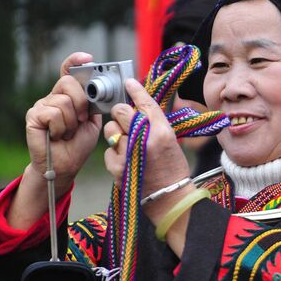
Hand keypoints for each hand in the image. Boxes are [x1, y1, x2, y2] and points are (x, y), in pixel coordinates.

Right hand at [25, 52, 101, 192]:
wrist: (66, 165)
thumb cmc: (79, 143)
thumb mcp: (93, 119)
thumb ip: (94, 102)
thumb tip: (100, 86)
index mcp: (68, 95)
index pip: (68, 71)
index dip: (75, 61)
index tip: (88, 58)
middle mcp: (53, 96)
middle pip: (68, 83)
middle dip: (81, 102)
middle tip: (81, 120)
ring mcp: (41, 105)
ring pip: (63, 101)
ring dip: (71, 121)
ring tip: (67, 132)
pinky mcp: (33, 116)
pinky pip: (53, 113)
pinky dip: (60, 127)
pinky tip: (56, 136)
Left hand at [104, 78, 194, 222]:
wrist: (169, 197)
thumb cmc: (172, 167)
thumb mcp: (170, 139)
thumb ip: (153, 122)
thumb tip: (136, 105)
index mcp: (161, 131)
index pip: (144, 102)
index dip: (134, 89)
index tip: (128, 82)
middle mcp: (144, 140)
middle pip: (121, 112)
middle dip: (121, 113)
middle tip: (125, 119)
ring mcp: (129, 154)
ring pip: (110, 129)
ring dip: (116, 132)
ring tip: (127, 142)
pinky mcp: (117, 168)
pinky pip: (108, 149)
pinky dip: (114, 152)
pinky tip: (125, 159)